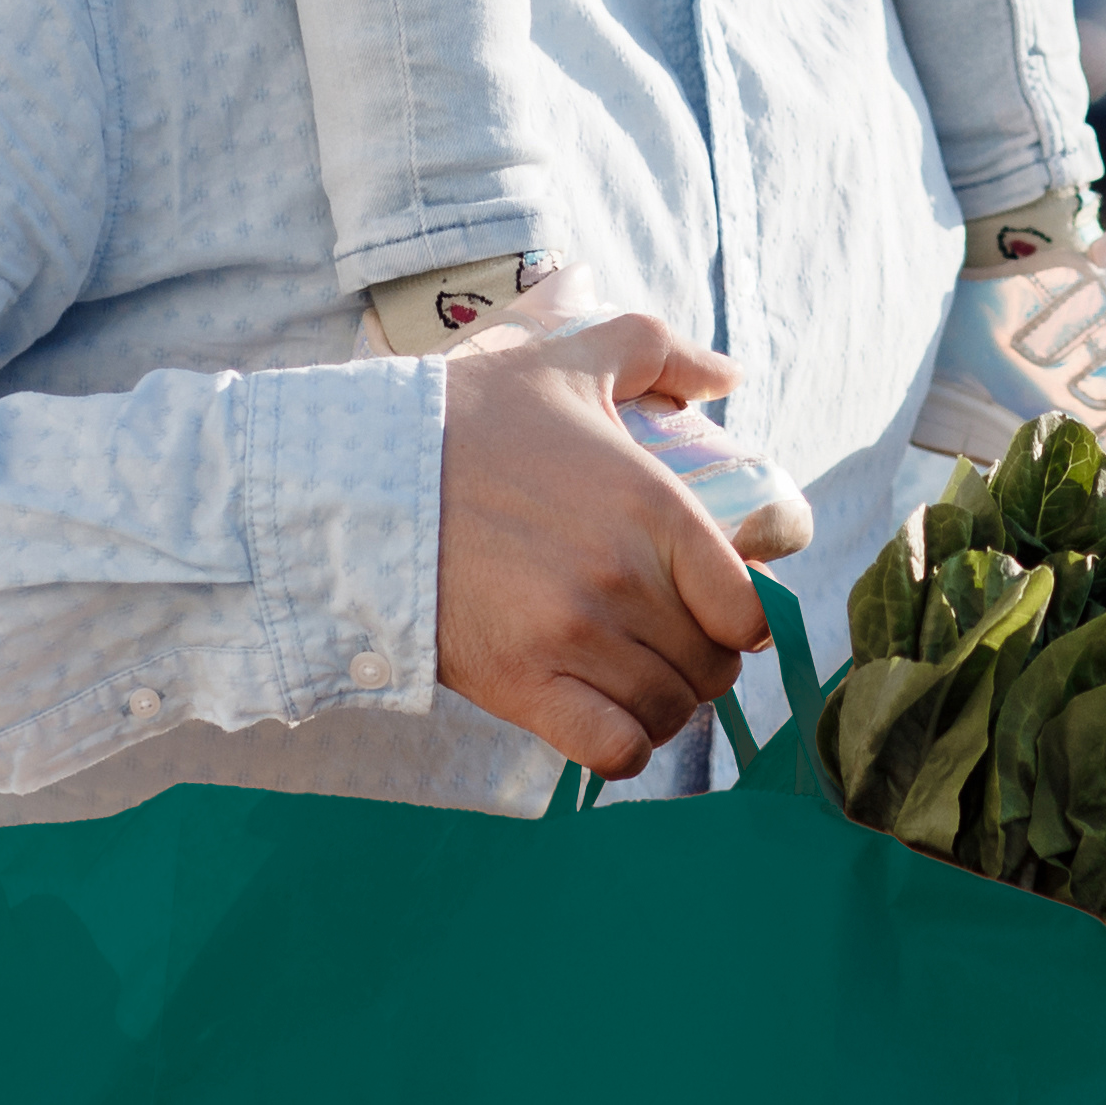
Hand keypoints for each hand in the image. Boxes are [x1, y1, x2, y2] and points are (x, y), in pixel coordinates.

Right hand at [432, 306, 770, 776]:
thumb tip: (729, 377)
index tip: (715, 612)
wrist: (357, 477)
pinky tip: (603, 720)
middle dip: (700, 660)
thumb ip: (661, 353)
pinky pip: (614, 751)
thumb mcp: (571, 358)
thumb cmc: (470, 417)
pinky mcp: (523, 687)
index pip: (748, 607)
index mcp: (653, 504)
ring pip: (668, 710)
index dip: (741, 618)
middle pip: (712, 665)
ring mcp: (574, 638)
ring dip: (661, 703)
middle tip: (665, 642)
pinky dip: (622, 746)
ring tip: (631, 677)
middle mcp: (624, 577)